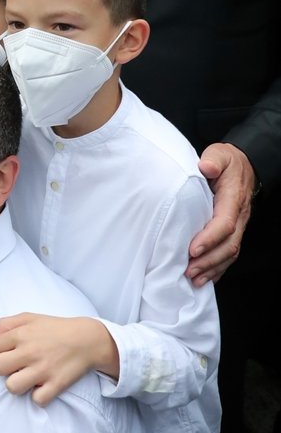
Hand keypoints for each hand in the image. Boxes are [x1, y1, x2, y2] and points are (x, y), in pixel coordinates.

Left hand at [0, 313, 117, 405]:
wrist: (86, 339)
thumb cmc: (56, 328)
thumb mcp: (30, 317)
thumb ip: (7, 323)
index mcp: (21, 334)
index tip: (9, 352)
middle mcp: (29, 352)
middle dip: (4, 368)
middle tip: (16, 366)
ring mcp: (42, 370)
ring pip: (12, 387)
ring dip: (18, 384)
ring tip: (27, 378)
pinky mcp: (56, 385)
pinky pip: (37, 400)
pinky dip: (39, 396)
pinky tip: (43, 386)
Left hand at [189, 143, 255, 285]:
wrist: (244, 166)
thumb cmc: (228, 162)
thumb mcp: (221, 153)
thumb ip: (214, 159)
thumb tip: (205, 166)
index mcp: (233, 199)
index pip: (225, 223)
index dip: (210, 238)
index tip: (192, 249)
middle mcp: (239, 216)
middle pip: (229, 245)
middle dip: (209, 260)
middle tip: (188, 270)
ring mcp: (238, 226)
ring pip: (230, 253)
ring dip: (212, 268)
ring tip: (193, 278)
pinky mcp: (233, 231)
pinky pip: (229, 254)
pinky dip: (217, 268)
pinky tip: (205, 277)